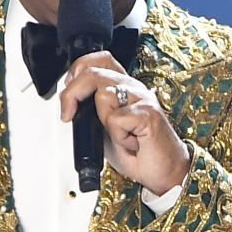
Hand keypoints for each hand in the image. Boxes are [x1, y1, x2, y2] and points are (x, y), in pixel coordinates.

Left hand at [60, 52, 189, 194]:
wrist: (164, 172)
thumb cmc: (138, 152)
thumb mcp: (105, 129)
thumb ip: (91, 112)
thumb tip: (68, 104)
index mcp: (124, 87)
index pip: (100, 59)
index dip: (78, 69)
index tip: (68, 95)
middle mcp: (134, 88)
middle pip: (95, 72)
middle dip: (72, 94)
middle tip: (68, 114)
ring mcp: (143, 99)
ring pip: (104, 95)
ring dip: (103, 121)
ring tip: (118, 135)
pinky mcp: (149, 114)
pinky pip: (117, 119)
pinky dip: (118, 136)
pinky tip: (131, 142)